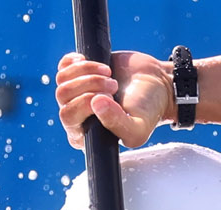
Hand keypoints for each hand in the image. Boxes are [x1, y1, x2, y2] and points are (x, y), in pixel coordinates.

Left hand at [55, 51, 172, 149]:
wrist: (158, 84)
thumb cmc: (149, 110)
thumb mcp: (139, 127)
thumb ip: (118, 124)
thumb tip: (95, 103)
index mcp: (87, 135)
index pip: (68, 118)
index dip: (85, 104)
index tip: (110, 98)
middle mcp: (77, 116)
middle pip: (62, 95)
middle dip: (89, 85)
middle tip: (113, 85)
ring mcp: (76, 94)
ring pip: (62, 79)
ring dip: (88, 72)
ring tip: (110, 75)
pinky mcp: (79, 74)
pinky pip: (64, 65)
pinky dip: (80, 61)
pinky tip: (98, 65)